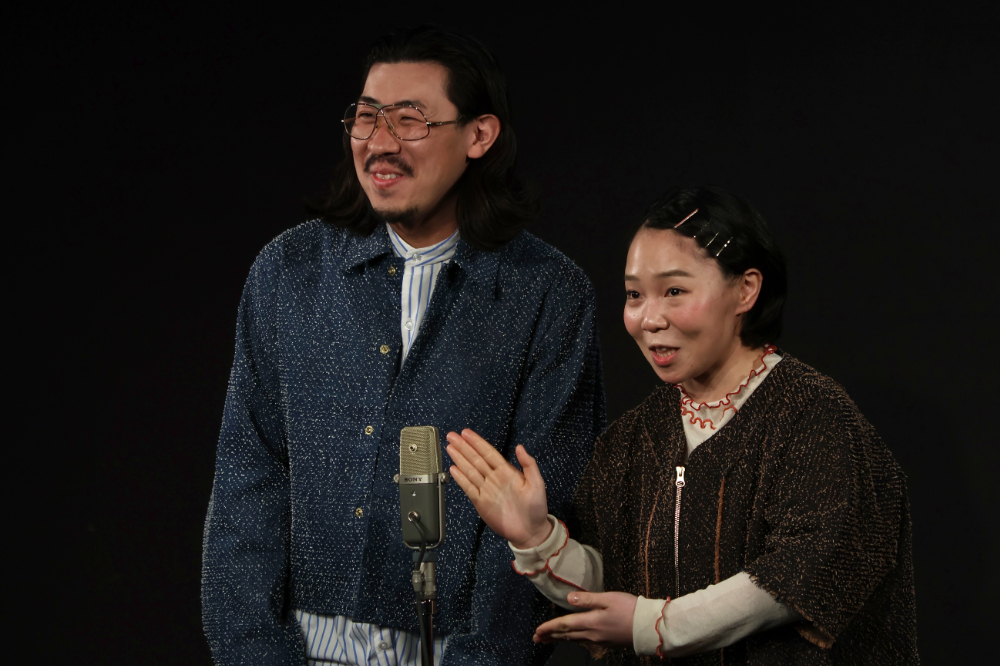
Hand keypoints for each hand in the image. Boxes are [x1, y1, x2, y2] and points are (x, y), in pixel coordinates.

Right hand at [446, 429, 551, 548]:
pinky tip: (453, 469)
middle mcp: (494, 478)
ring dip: (459, 459)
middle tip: (451, 436)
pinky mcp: (481, 502)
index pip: (488, 453)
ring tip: (449, 448)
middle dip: (463, 447)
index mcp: (507, 471)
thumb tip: (520, 446)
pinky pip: (469, 488)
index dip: (477, 443)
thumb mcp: (537, 484)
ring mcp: (486, 490)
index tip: (466, 433)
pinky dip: (460, 479)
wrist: (530, 532)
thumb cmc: (536, 507)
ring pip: (470, 471)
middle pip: (476, 459)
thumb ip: (529, 465)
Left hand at [533, 591, 637, 646]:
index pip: (564, 625)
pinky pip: (583, 641)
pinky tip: (572, 638)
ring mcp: (599, 640)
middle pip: (566, 635)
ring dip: (560, 639)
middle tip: (536, 639)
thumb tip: (569, 599)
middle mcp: (592, 634)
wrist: (648, 627)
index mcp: (590, 622)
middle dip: (550, 636)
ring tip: (549, 639)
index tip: (537, 631)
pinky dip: (573, 640)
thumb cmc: (629, 608)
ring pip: (574, 639)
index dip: (549, 627)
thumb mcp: (608, 598)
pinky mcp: (607, 642)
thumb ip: (587, 599)